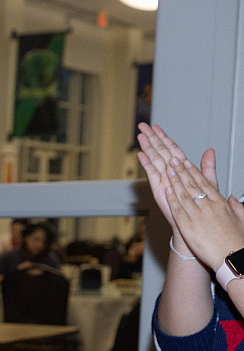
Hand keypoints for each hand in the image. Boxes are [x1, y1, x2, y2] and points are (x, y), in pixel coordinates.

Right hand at [136, 123, 217, 253]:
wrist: (195, 225)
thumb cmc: (202, 208)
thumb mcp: (209, 184)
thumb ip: (207, 167)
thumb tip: (210, 151)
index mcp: (182, 170)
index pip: (172, 149)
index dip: (164, 138)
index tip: (157, 127)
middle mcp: (171, 174)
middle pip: (160, 152)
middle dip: (152, 138)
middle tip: (142, 126)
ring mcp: (164, 181)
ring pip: (155, 160)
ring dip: (147, 147)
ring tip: (140, 135)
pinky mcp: (160, 190)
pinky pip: (153, 174)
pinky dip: (147, 164)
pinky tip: (141, 155)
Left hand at [163, 153, 243, 267]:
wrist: (232, 257)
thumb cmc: (236, 241)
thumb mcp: (241, 219)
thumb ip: (235, 206)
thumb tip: (230, 198)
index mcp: (220, 204)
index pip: (205, 183)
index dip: (194, 172)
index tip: (187, 163)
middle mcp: (208, 207)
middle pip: (192, 185)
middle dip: (182, 171)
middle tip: (173, 161)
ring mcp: (197, 216)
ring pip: (183, 195)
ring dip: (175, 181)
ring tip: (168, 170)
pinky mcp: (188, 227)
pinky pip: (178, 210)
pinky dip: (172, 199)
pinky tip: (167, 191)